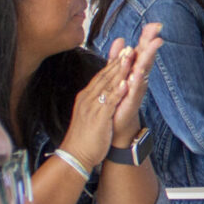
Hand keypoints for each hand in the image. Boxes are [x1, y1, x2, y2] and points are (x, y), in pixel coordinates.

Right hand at [60, 52, 137, 169]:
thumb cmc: (83, 139)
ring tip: (129, 57)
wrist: (74, 156)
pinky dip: (117, 91)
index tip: (122, 52)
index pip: (100, 77)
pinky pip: (109, 102)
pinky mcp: (98, 118)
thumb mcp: (88, 116)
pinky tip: (125, 82)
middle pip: (104, 76)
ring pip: (107, 85)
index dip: (112, 64)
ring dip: (119, 70)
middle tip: (128, 48)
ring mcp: (92, 107)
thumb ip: (95, 104)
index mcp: (86, 98)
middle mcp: (88, 99)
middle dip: (117, 61)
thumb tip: (101, 96)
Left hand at [105, 23, 161, 145]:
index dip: (147, 38)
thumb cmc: (119, 102)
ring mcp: (136, 91)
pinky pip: (135, 90)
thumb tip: (121, 39)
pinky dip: (137, 81)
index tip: (154, 24)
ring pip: (143, 71)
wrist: (116, 127)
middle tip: (157, 29)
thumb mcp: (118, 75)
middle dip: (150, 43)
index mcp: (134, 72)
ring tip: (153, 45)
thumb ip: (118, 58)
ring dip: (148, 58)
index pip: (141, 51)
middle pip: (146, 57)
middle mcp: (138, 80)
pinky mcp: (131, 103)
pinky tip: (138, 72)